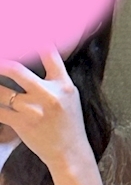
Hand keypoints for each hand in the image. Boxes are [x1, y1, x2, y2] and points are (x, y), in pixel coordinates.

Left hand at [0, 49, 89, 175]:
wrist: (69, 153)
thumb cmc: (68, 124)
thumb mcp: (69, 96)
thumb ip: (55, 77)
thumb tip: (41, 54)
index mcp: (63, 85)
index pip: (49, 53)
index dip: (34, 40)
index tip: (23, 31)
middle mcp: (48, 95)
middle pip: (15, 70)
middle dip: (1, 64)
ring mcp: (33, 110)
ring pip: (2, 92)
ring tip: (0, 88)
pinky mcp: (22, 124)